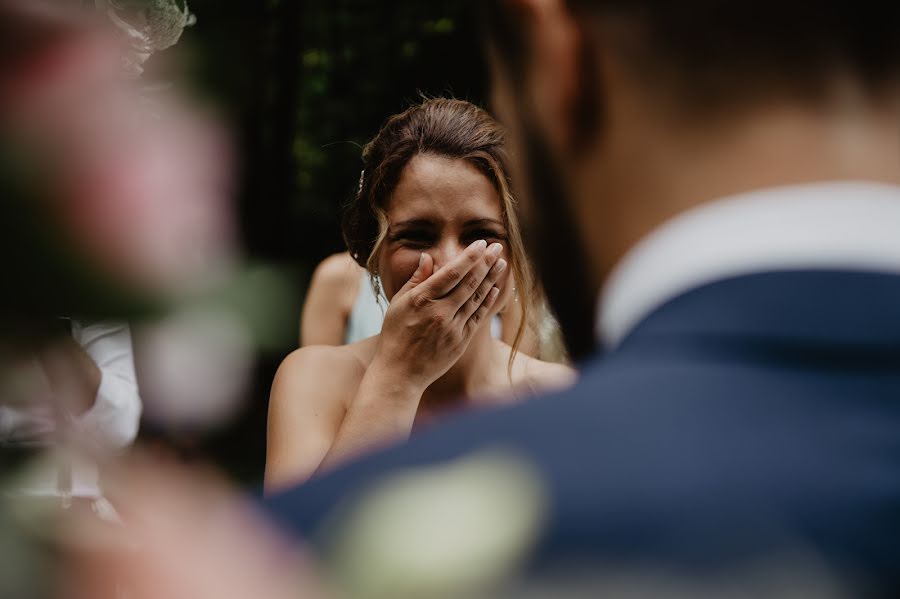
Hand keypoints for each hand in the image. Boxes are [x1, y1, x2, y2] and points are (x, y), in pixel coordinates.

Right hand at [374, 240, 506, 388]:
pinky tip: (494, 288)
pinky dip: (487, 301)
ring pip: (476, 298)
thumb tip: (428, 257)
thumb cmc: (395, 335)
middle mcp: (439, 313)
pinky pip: (477, 316)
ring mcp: (452, 328)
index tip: (480, 244)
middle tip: (497, 247)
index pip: (451, 273)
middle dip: (485, 263)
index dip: (469, 257)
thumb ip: (416, 280)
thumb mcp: (398, 304)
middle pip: (469, 283)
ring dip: (491, 279)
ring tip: (501, 263)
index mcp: (422, 300)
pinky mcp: (460, 342)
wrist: (400, 372)